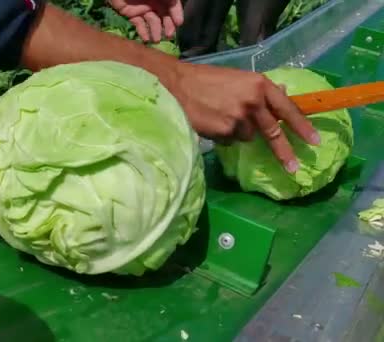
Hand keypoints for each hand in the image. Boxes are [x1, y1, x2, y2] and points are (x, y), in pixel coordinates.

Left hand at [108, 0, 183, 41]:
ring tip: (156, 40)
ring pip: (152, 22)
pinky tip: (146, 39)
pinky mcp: (131, 14)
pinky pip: (138, 24)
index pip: (173, 5)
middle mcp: (154, 2)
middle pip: (164, 16)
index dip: (176, 13)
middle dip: (167, 26)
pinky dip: (142, 32)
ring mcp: (142, 9)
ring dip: (155, 32)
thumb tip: (175, 2)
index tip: (179, 23)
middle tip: (169, 36)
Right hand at [173, 64, 319, 172]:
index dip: (302, 126)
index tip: (314, 141)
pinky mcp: (224, 131)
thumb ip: (258, 90)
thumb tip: (284, 95)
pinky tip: (211, 122)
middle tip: (294, 167)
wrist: (176, 85)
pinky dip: (223, 135)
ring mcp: (238, 118)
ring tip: (220, 116)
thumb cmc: (206, 80)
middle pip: (273, 132)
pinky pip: (229, 140)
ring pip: (247, 136)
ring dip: (238, 132)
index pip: (287, 108)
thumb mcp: (238, 79)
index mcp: (259, 85)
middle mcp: (253, 102)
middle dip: (284, 152)